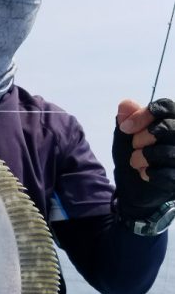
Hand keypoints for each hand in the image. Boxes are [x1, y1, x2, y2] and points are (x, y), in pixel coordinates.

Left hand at [113, 97, 174, 219]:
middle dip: (143, 137)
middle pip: (168, 127)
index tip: (125, 128)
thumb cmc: (133, 157)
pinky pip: (168, 173)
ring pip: (168, 151)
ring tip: (135, 162)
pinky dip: (150, 173)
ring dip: (144, 157)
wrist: (132, 189)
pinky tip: (144, 174)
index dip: (144, 114)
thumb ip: (126, 120)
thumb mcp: (125, 137)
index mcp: (171, 120)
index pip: (166, 106)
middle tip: (134, 146)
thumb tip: (124, 104)